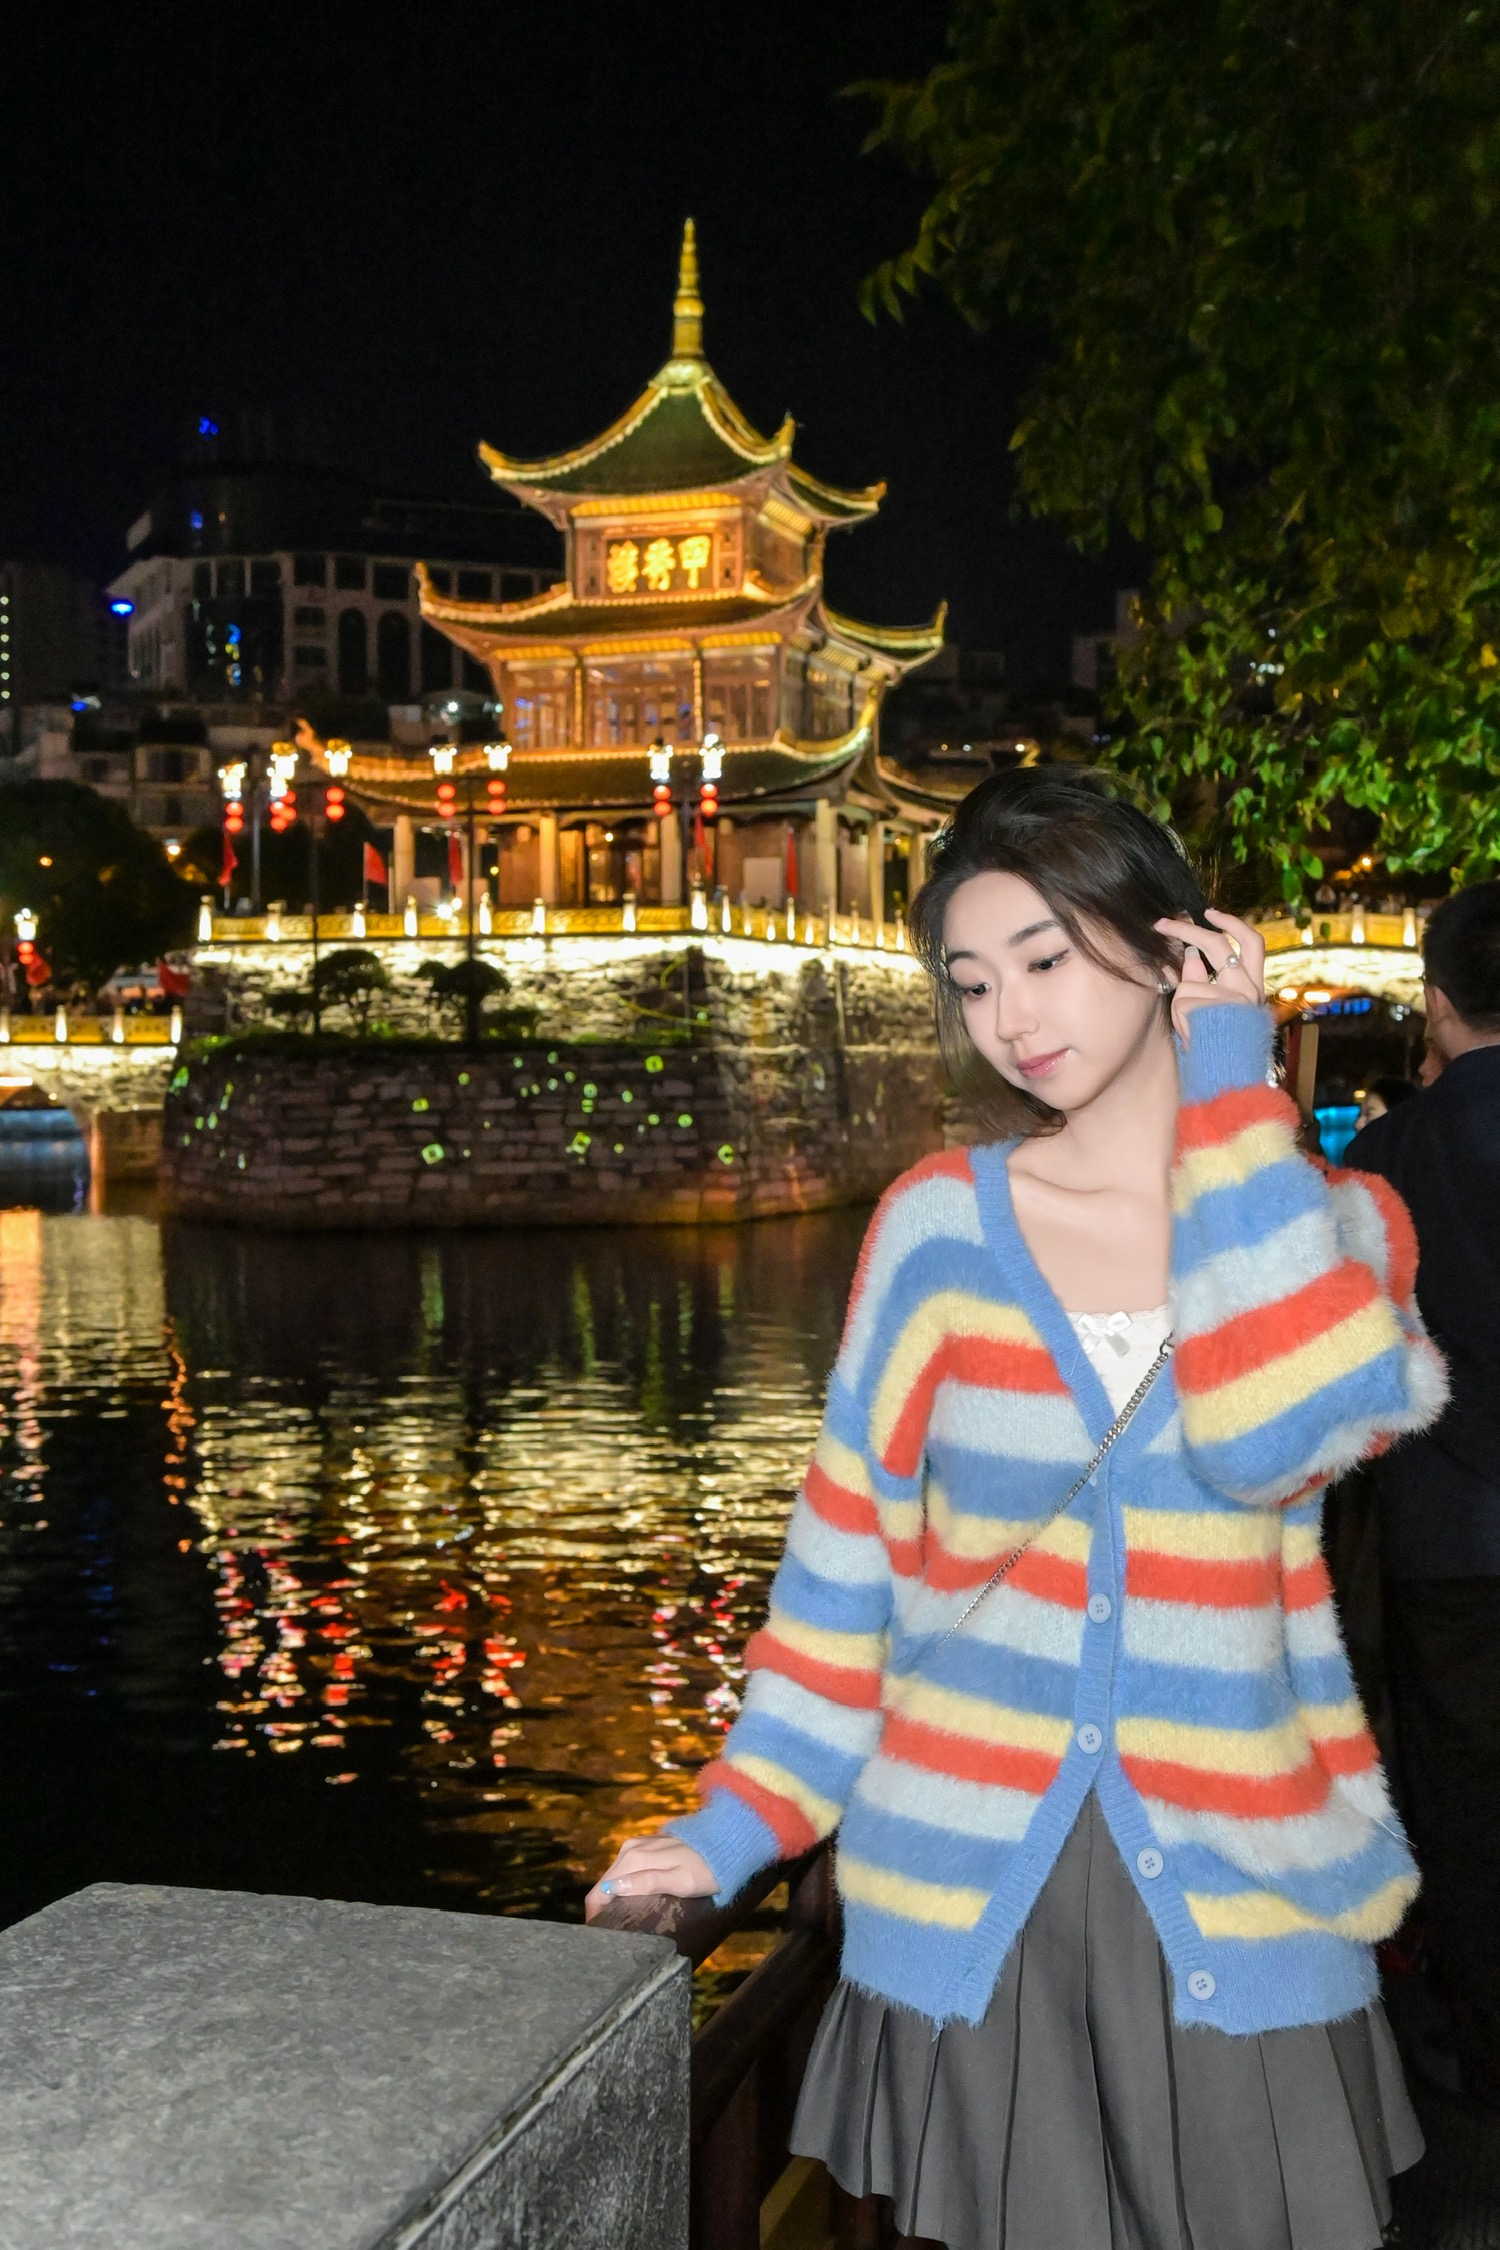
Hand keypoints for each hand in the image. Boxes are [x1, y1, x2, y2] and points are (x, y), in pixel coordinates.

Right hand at [584, 1831, 717, 1920]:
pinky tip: (631, 1897)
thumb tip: (615, 1887)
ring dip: (613, 1894)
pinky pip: (627, 1867)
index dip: (596, 1911)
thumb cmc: (706, 1869)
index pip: (602, 1888)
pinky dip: (624, 1883)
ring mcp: (639, 1844)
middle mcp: (631, 1848)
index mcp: (635, 1858)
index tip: (598, 1931)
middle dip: (603, 1904)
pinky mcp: (646, 1844)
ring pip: (616, 1874)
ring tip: (618, 1917)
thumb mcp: (681, 1881)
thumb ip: (648, 1882)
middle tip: (609, 1930)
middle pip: (606, 1881)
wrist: (725, 1843)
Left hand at [1152, 908, 1264, 1044]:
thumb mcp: (1210, 1013)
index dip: (1231, 923)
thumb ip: (1203, 984)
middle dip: (1186, 930)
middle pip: (1218, 943)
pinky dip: (1180, 1020)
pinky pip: (1183, 1002)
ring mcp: (1235, 997)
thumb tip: (1190, 959)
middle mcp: (1249, 988)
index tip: (1208, 912)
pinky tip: (1192, 1038)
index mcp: (1252, 988)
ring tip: (1191, 1033)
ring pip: (1189, 983)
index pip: (1251, 943)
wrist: (1229, 1082)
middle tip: (1162, 924)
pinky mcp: (1219, 1007)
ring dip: (1180, 1007)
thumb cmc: (1218, 1050)